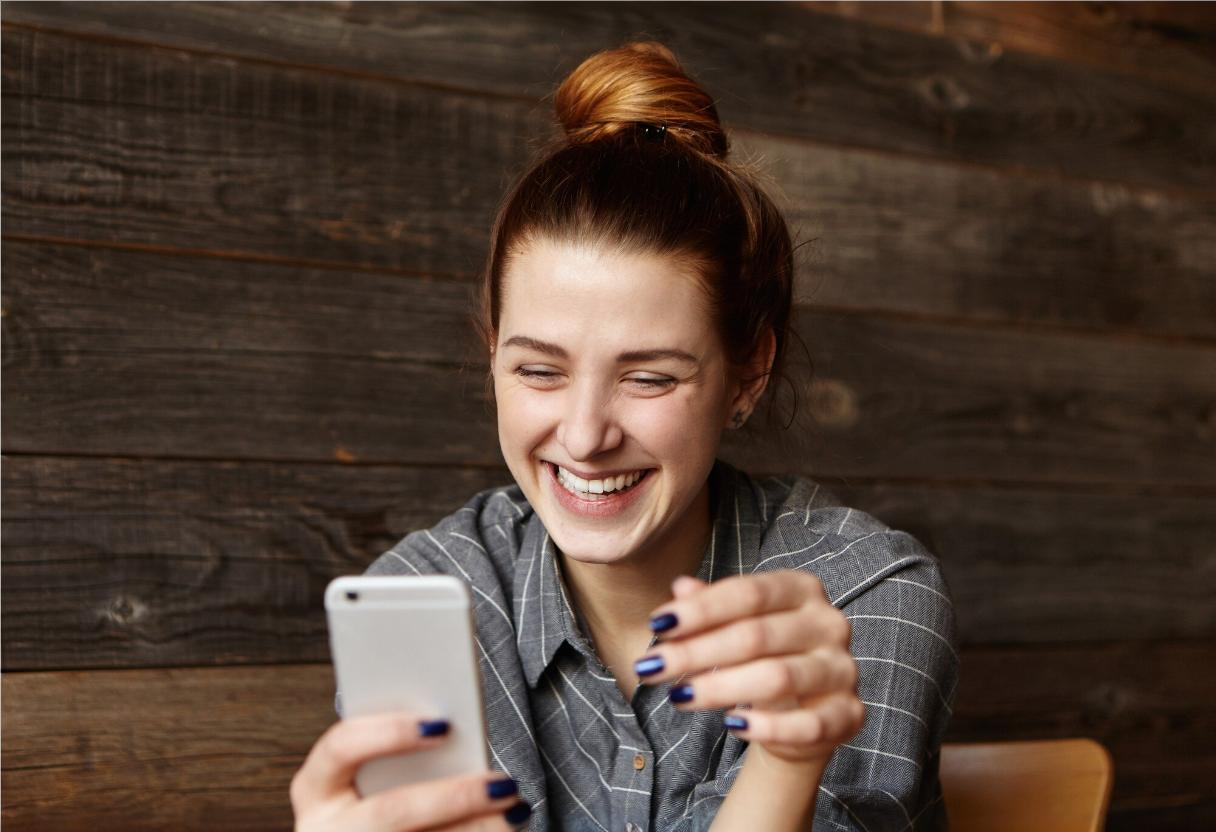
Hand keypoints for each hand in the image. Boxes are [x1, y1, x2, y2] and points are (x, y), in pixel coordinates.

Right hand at [290, 711, 531, 830]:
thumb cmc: (379, 797)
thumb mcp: (374, 773)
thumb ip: (402, 752)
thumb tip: (453, 728)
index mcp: (316, 788)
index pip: (340, 747)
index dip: (388, 732)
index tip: (443, 725)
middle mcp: (323, 830)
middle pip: (391, 812)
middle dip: (454, 797)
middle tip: (503, 784)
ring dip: (476, 829)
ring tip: (516, 811)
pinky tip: (504, 830)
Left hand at [634, 571, 863, 763]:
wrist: (802, 710)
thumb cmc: (763, 655)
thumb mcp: (735, 625)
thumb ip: (711, 607)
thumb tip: (680, 588)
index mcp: (802, 589)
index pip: (748, 593)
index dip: (700, 610)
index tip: (658, 625)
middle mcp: (829, 623)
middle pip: (755, 635)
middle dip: (696, 652)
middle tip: (652, 667)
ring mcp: (842, 669)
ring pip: (777, 677)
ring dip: (720, 687)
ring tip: (679, 696)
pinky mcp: (848, 714)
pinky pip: (807, 724)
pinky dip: (767, 727)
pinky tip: (732, 725)